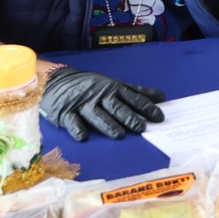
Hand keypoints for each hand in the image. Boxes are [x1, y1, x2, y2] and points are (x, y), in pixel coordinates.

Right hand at [40, 67, 166, 140]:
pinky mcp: (66, 113)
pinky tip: (84, 137)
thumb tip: (161, 97)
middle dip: (129, 117)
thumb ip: (136, 92)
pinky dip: (78, 129)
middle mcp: (99, 96)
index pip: (133, 98)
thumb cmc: (91, 85)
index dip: (147, 108)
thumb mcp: (114, 84)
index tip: (159, 118)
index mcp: (113, 89)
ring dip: (108, 125)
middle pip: (116, 108)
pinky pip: (72, 122)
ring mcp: (82, 104)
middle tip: (141, 128)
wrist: (57, 80)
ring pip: (97, 115)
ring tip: (119, 135)